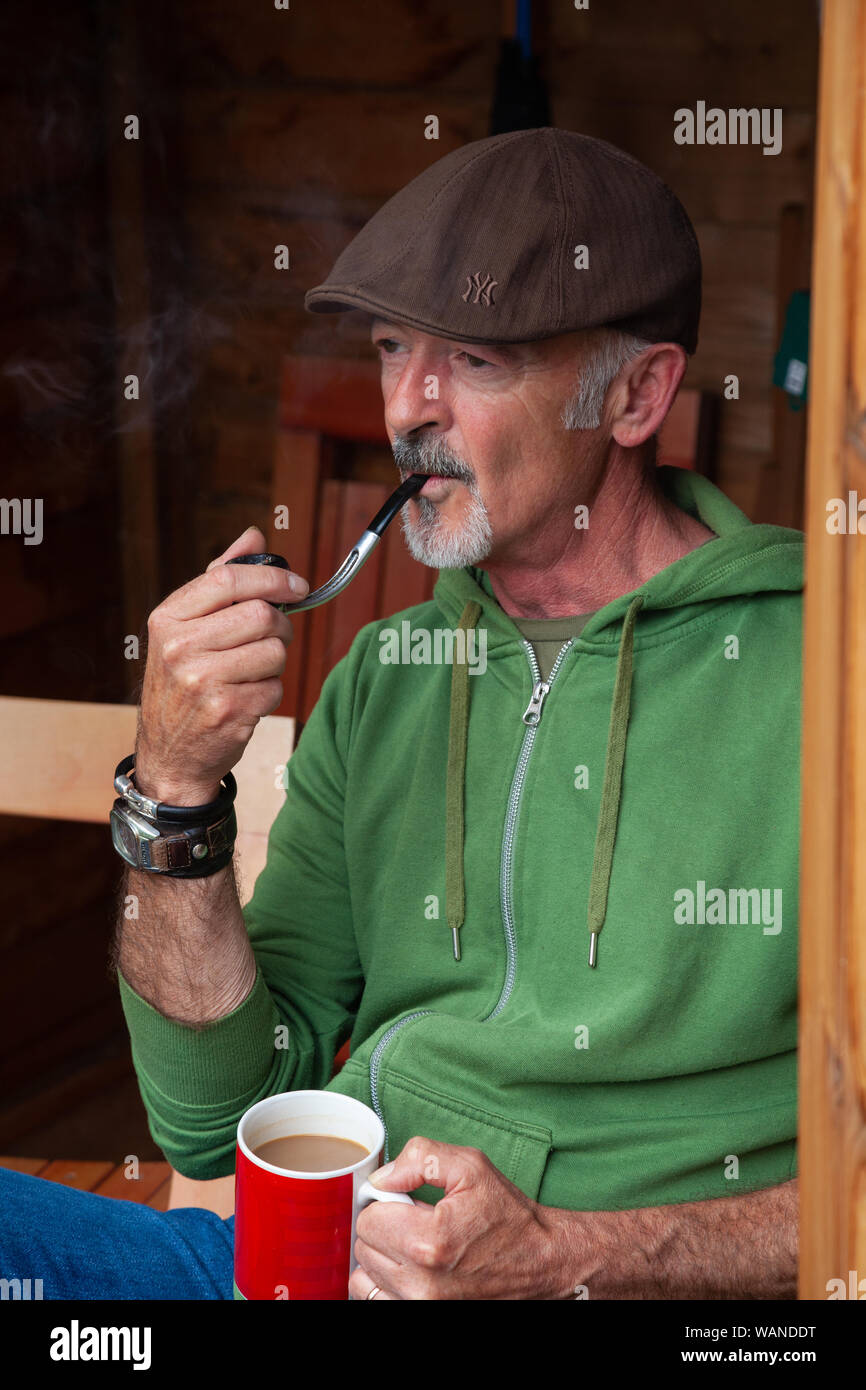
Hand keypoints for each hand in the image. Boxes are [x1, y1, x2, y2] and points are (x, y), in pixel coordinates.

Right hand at [136, 525, 308, 803]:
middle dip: (280, 626)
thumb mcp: (186, 629)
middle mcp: (180, 647)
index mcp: (168, 619)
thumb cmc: (183, 684)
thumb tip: (254, 535)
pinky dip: (269, 693)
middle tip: (273, 638)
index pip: (229, 578)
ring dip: (274, 663)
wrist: (169, 755)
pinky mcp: (228, 711)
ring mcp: (202, 681)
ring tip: (250, 673)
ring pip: (275, 651)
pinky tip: (246, 699)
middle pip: (262, 614)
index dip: (272, 577)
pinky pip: (275, 687)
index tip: (298, 586)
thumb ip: (220, 579)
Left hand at [348, 1136, 567, 1299]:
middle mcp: (421, 1283)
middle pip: (364, 1246)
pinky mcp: (424, 1318)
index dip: (385, 1201)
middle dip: (385, 1226)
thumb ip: (419, 1158)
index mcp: (429, 1241)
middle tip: (416, 1221)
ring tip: (412, 1245)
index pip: (368, 1218)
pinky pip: (374, 1299)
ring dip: (381, 1256)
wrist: (540, 1261)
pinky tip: (409, 1267)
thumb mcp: (470, 1166)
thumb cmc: (507, 1215)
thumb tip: (380, 1178)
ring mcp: (421, 1307)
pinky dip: (384, 1282)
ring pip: (363, 1275)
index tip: (407, 1201)